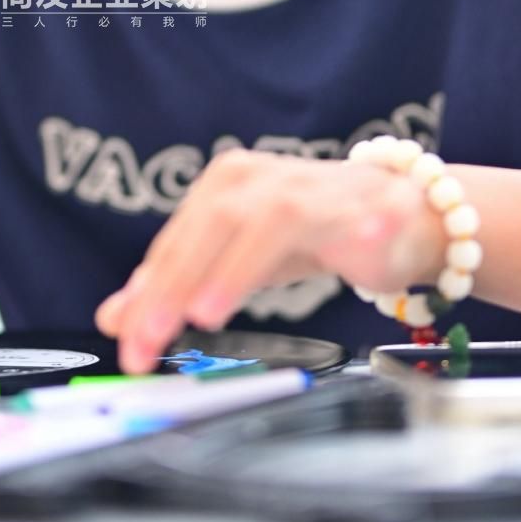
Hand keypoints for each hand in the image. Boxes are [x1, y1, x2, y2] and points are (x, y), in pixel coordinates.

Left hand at [94, 148, 441, 372]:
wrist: (404, 212)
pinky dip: (300, 249)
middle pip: (201, 230)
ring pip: (254, 222)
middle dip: (170, 289)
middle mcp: (256, 178)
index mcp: (222, 187)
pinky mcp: (351, 206)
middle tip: (147, 340)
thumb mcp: (236, 263)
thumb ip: (177, 285)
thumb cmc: (312, 233)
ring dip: (226, 269)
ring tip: (203, 314)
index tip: (128, 343)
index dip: (147, 294)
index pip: (174, 244)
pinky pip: (322, 225)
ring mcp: (304, 187)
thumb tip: (117, 318)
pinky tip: (290, 278)